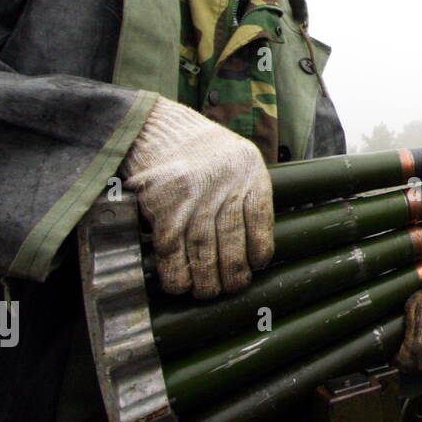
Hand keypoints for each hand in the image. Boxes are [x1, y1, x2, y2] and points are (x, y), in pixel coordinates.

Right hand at [118, 94, 273, 297]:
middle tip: (231, 288)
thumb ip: (249, 190)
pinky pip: (172, 249)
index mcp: (248, 173)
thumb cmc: (203, 148)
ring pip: (203, 251)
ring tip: (207, 293)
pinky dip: (175, 272)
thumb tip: (255, 238)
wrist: (159, 127)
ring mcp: (192, 200)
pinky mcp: (163, 208)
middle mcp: (223, 188)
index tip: (257, 265)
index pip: (261, 219)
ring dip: (205, 280)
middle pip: (232, 242)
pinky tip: (180, 286)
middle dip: (232, 273)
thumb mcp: (240, 158)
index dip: (260, 249)